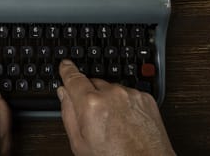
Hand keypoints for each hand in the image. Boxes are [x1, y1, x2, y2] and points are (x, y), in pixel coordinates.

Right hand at [57, 60, 174, 155]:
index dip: (67, 70)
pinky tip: (125, 122)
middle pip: (92, 84)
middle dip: (89, 95)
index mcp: (91, 104)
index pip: (73, 78)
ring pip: (111, 89)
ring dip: (108, 99)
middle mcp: (112, 94)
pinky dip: (124, 103)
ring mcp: (130, 95)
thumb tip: (64, 94)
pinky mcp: (145, 98)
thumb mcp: (79, 143)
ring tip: (113, 124)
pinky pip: (128, 94)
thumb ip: (68, 114)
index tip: (65, 65)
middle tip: (92, 117)